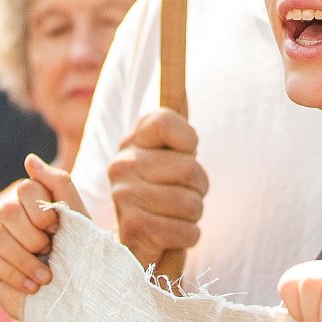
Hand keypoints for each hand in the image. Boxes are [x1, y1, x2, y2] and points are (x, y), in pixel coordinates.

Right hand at [0, 154, 86, 319]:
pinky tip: (32, 287)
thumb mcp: (76, 216)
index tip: (58, 228)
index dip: (42, 211)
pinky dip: (16, 275)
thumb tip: (29, 159)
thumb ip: (58, 183)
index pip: (25, 188)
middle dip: (34, 237)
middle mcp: (11, 217)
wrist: (74, 297)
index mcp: (32, 201)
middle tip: (50, 251)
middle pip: (7, 211)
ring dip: (26, 259)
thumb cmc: (78, 253)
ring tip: (46, 276)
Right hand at [108, 108, 206, 268]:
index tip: (183, 154)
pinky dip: (189, 236)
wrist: (136, 245)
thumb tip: (177, 76)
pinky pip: (187, 230)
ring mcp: (124, 195)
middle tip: (183, 196)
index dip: (188, 141)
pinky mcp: (133, 228)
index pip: (166, 121)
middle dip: (198, 189)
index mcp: (133, 141)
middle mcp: (123, 163)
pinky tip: (172, 234)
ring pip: (191, 202)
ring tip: (176, 216)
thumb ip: (176, 128)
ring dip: (193, 216)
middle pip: (190, 168)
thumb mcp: (171, 157)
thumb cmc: (163, 196)